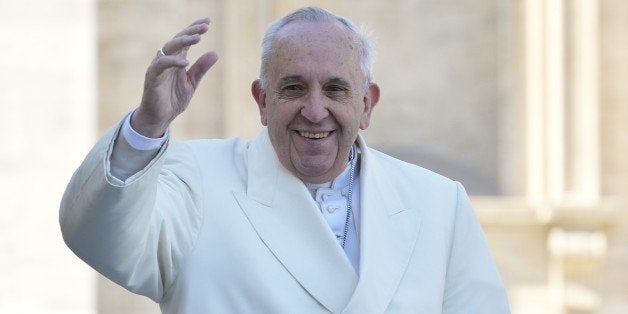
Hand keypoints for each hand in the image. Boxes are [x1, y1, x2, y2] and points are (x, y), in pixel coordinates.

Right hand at [133, 18, 218, 136]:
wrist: (160, 118)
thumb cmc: (173, 99)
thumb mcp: (191, 83)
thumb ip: (201, 68)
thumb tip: (215, 53)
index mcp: (176, 60)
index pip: (185, 40)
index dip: (194, 30)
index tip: (207, 22)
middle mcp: (166, 60)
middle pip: (178, 40)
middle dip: (191, 31)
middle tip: (205, 26)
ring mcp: (158, 67)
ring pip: (169, 48)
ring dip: (183, 41)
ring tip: (198, 38)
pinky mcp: (152, 77)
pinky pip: (161, 65)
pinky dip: (173, 61)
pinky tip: (185, 61)